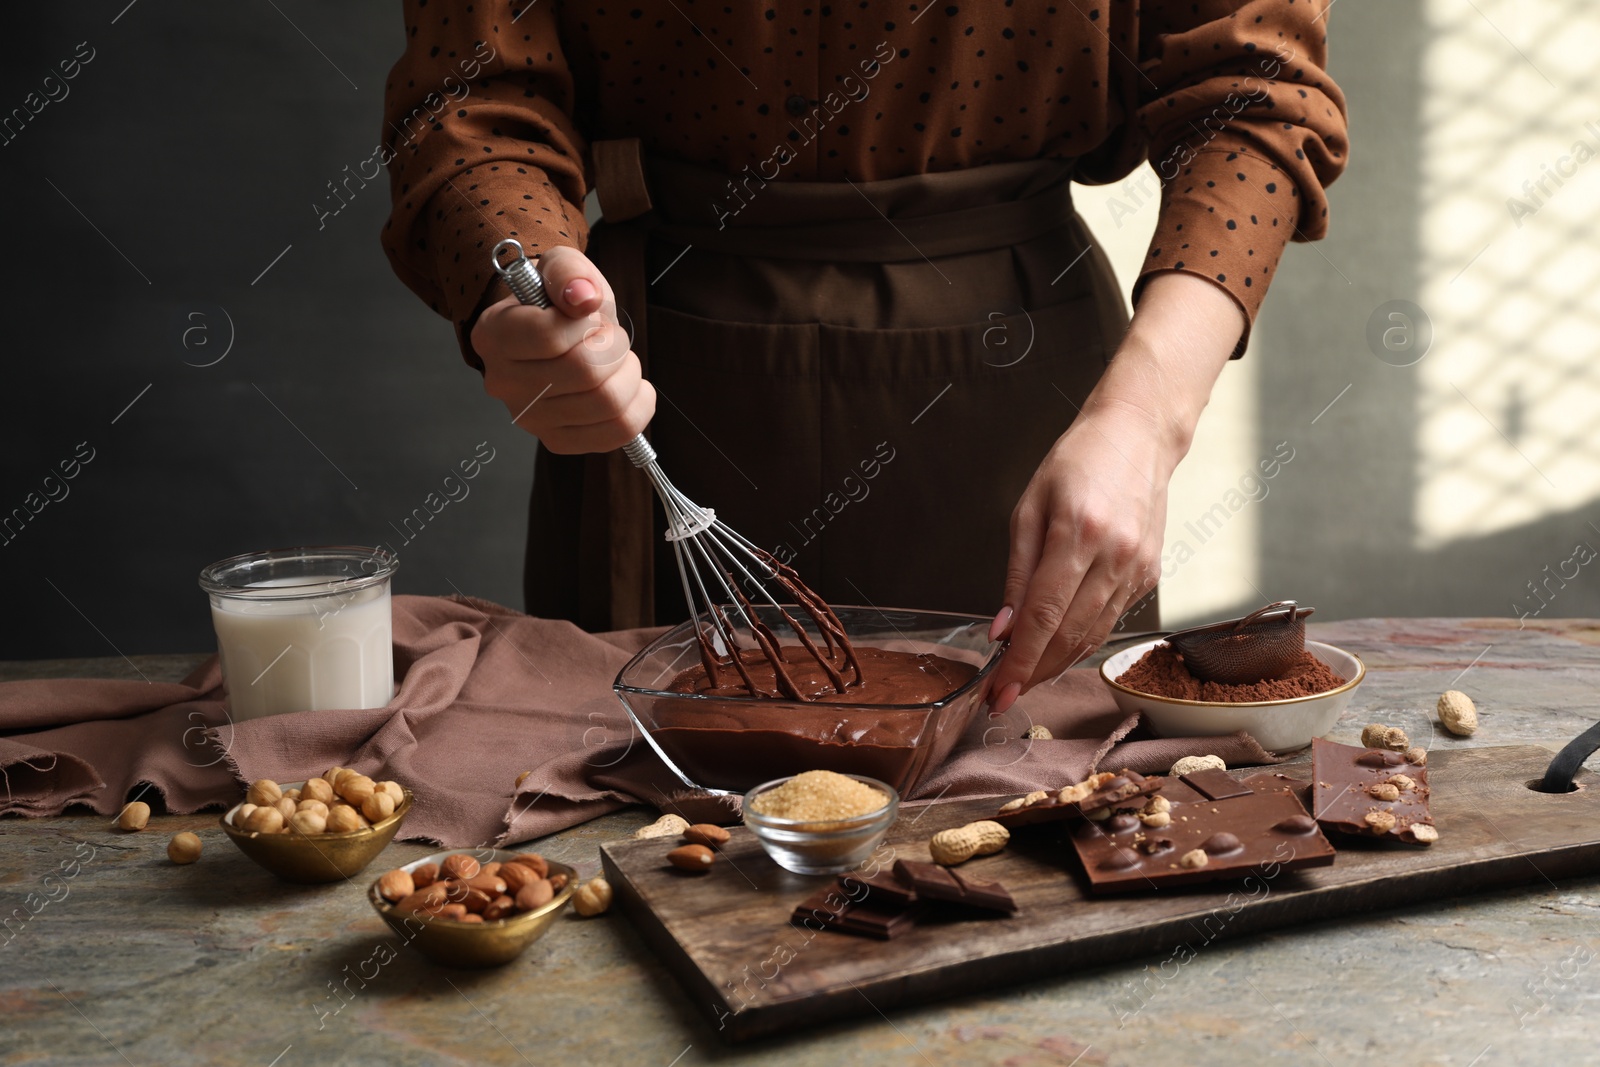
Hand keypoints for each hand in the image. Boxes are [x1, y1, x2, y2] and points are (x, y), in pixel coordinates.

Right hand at [470, 245, 655, 452]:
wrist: (555, 332)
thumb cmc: (557, 302)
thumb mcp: (561, 267)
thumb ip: (569, 272)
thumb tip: (584, 297)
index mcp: (494, 336)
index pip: (550, 336)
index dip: (586, 323)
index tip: (587, 315)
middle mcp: (504, 383)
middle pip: (585, 372)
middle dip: (614, 346)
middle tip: (607, 337)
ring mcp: (530, 418)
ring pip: (607, 403)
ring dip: (629, 373)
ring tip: (616, 360)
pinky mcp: (559, 440)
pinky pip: (619, 431)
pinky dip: (638, 405)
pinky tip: (629, 385)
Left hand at [986, 271, 1243, 713]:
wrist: (1140, 437)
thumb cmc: (1078, 462)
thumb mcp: (1029, 507)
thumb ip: (1016, 572)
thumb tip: (1002, 629)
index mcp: (1077, 534)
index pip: (1042, 616)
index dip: (1019, 662)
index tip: (997, 692)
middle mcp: (1114, 556)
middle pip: (1068, 635)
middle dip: (1033, 673)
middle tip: (1001, 697)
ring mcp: (1137, 569)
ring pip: (1092, 636)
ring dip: (1056, 664)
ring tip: (1023, 680)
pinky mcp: (1149, 575)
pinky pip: (1109, 620)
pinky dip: (1081, 641)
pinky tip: (1056, 650)